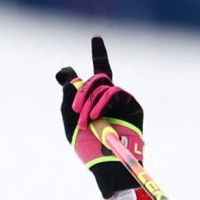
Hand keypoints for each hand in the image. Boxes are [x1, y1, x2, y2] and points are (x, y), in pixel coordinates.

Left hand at [56, 37, 142, 199]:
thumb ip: (68, 95)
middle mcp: (109, 98)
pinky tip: (96, 115)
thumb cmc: (86, 146)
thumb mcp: (69, 119)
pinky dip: (102, 102)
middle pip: (97, 77)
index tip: (97, 37)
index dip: (98, 55)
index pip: (94, 75)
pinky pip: (114, 92)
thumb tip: (69, 73)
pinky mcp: (132, 105)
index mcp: (93, 100)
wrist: (107, 162)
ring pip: (103, 84)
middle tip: (75, 109)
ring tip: (86, 121)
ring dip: (90, 101)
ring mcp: (121, 101)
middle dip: (83, 90)